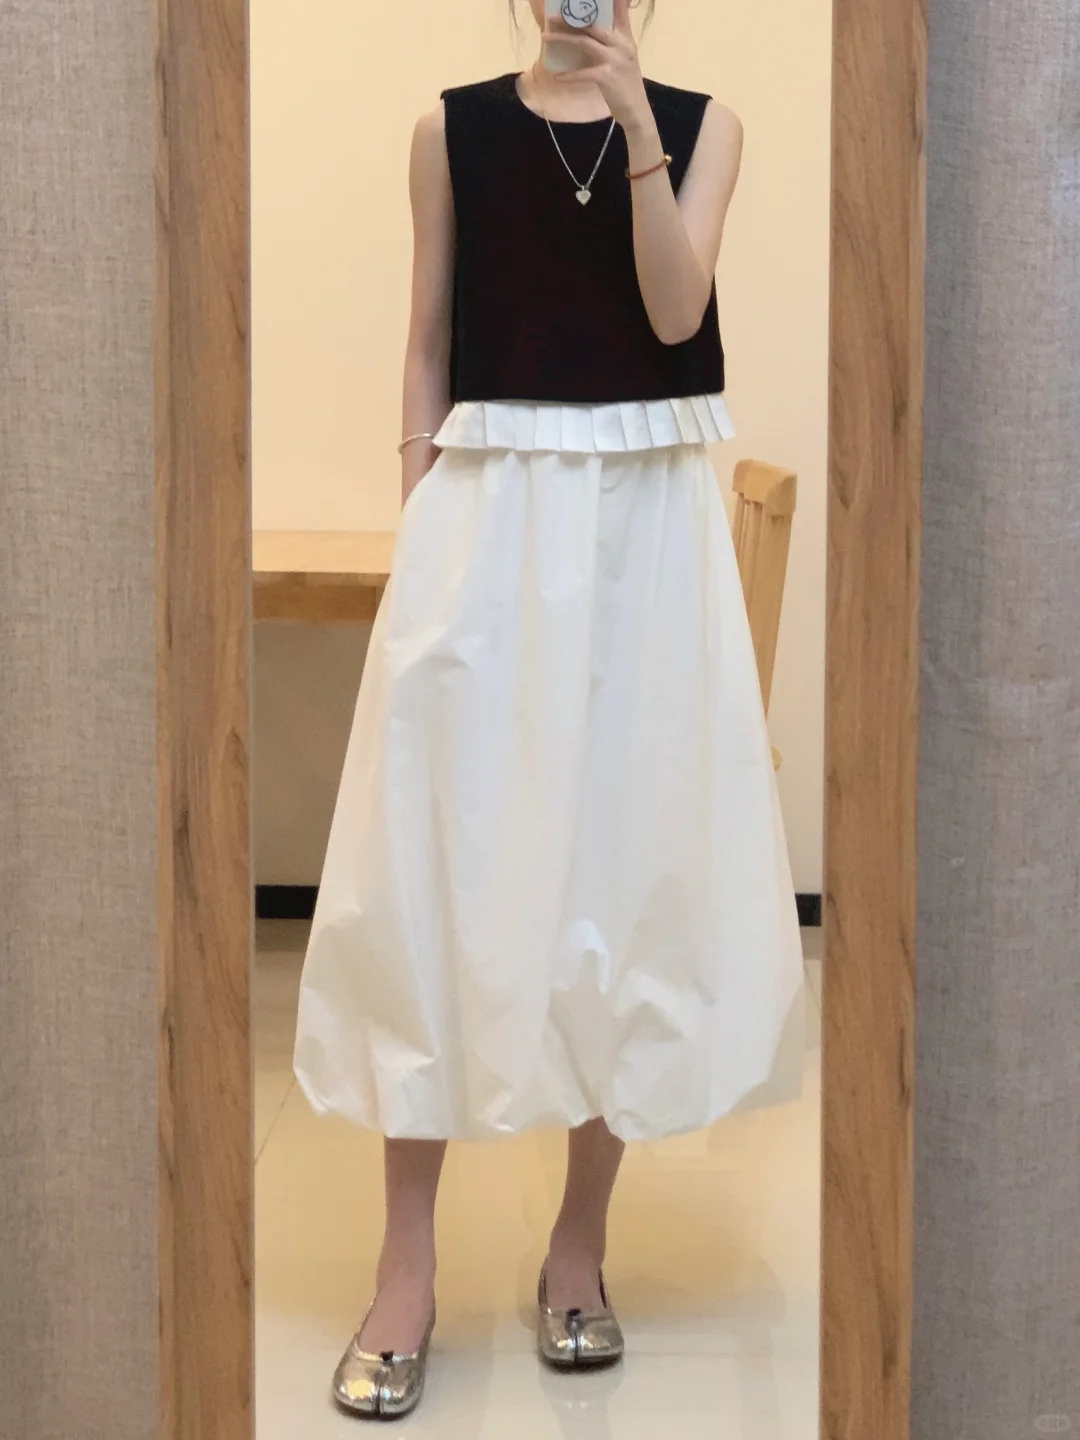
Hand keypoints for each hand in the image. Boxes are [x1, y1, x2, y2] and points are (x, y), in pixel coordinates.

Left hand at [549, 0, 652, 131]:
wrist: (636, 111)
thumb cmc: (626, 85)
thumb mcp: (624, 59)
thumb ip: (613, 43)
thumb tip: (592, 33)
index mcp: (626, 38)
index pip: (619, 12)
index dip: (610, 2)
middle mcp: (621, 45)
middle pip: (592, 25)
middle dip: (570, 19)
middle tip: (551, 17)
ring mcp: (615, 60)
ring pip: (585, 43)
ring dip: (563, 39)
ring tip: (546, 38)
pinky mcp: (607, 77)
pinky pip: (583, 73)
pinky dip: (569, 76)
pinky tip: (557, 77)